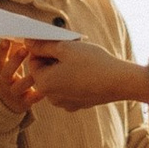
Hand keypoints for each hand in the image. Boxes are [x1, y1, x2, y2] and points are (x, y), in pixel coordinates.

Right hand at [0, 36, 42, 112]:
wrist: (6, 103)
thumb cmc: (10, 77)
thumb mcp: (8, 65)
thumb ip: (14, 51)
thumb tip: (23, 33)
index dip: (1, 51)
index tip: (7, 40)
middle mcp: (4, 82)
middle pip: (7, 72)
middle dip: (15, 60)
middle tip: (25, 49)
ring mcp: (13, 93)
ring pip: (19, 86)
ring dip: (28, 78)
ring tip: (38, 69)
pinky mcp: (23, 102)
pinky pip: (31, 99)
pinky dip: (38, 94)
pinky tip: (45, 89)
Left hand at [13, 40, 148, 111]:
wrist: (120, 82)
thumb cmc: (92, 62)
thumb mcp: (65, 48)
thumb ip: (43, 45)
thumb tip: (28, 42)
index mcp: (44, 83)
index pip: (33, 61)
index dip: (44, 49)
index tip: (60, 43)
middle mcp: (51, 97)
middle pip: (45, 72)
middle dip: (54, 59)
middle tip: (72, 50)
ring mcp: (65, 103)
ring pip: (58, 81)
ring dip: (64, 69)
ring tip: (81, 60)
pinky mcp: (78, 105)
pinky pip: (69, 89)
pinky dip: (74, 80)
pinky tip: (88, 72)